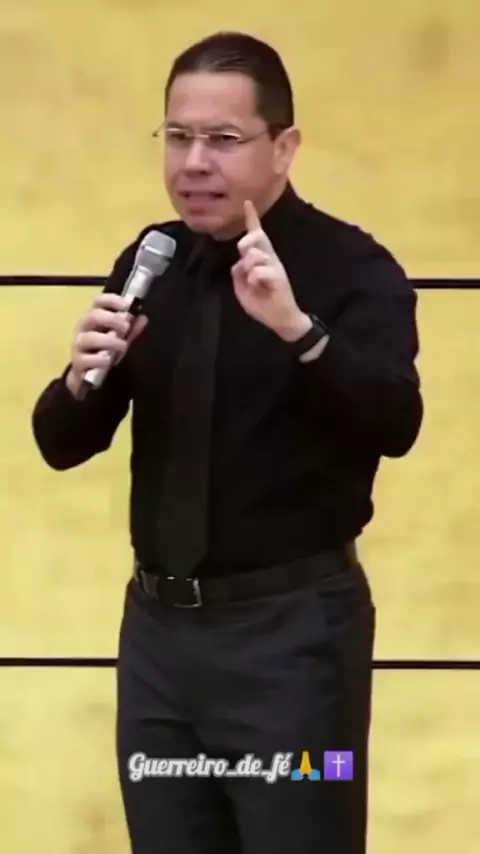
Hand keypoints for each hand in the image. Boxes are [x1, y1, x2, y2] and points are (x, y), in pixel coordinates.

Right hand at [66, 292, 147, 396]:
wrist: (88, 379)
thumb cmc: (104, 354)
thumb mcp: (121, 341)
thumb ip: (131, 331)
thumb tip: (142, 319)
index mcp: (95, 319)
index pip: (98, 302)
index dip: (111, 300)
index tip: (126, 305)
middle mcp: (84, 329)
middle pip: (92, 316)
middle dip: (111, 319)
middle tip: (126, 328)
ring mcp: (79, 346)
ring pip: (88, 338)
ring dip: (108, 340)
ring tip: (122, 346)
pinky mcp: (78, 364)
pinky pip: (84, 359)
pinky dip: (98, 359)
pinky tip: (108, 360)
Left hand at [231, 200, 311, 340]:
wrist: (280, 320)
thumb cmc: (262, 303)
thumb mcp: (242, 288)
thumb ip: (238, 273)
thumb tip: (240, 262)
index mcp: (261, 259)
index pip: (256, 235)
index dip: (251, 219)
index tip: (247, 203)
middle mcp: (269, 258)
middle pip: (256, 237)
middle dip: (246, 242)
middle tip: (244, 254)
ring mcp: (275, 266)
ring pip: (254, 255)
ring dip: (248, 270)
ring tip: (254, 283)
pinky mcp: (278, 277)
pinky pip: (258, 272)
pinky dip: (254, 281)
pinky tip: (261, 289)